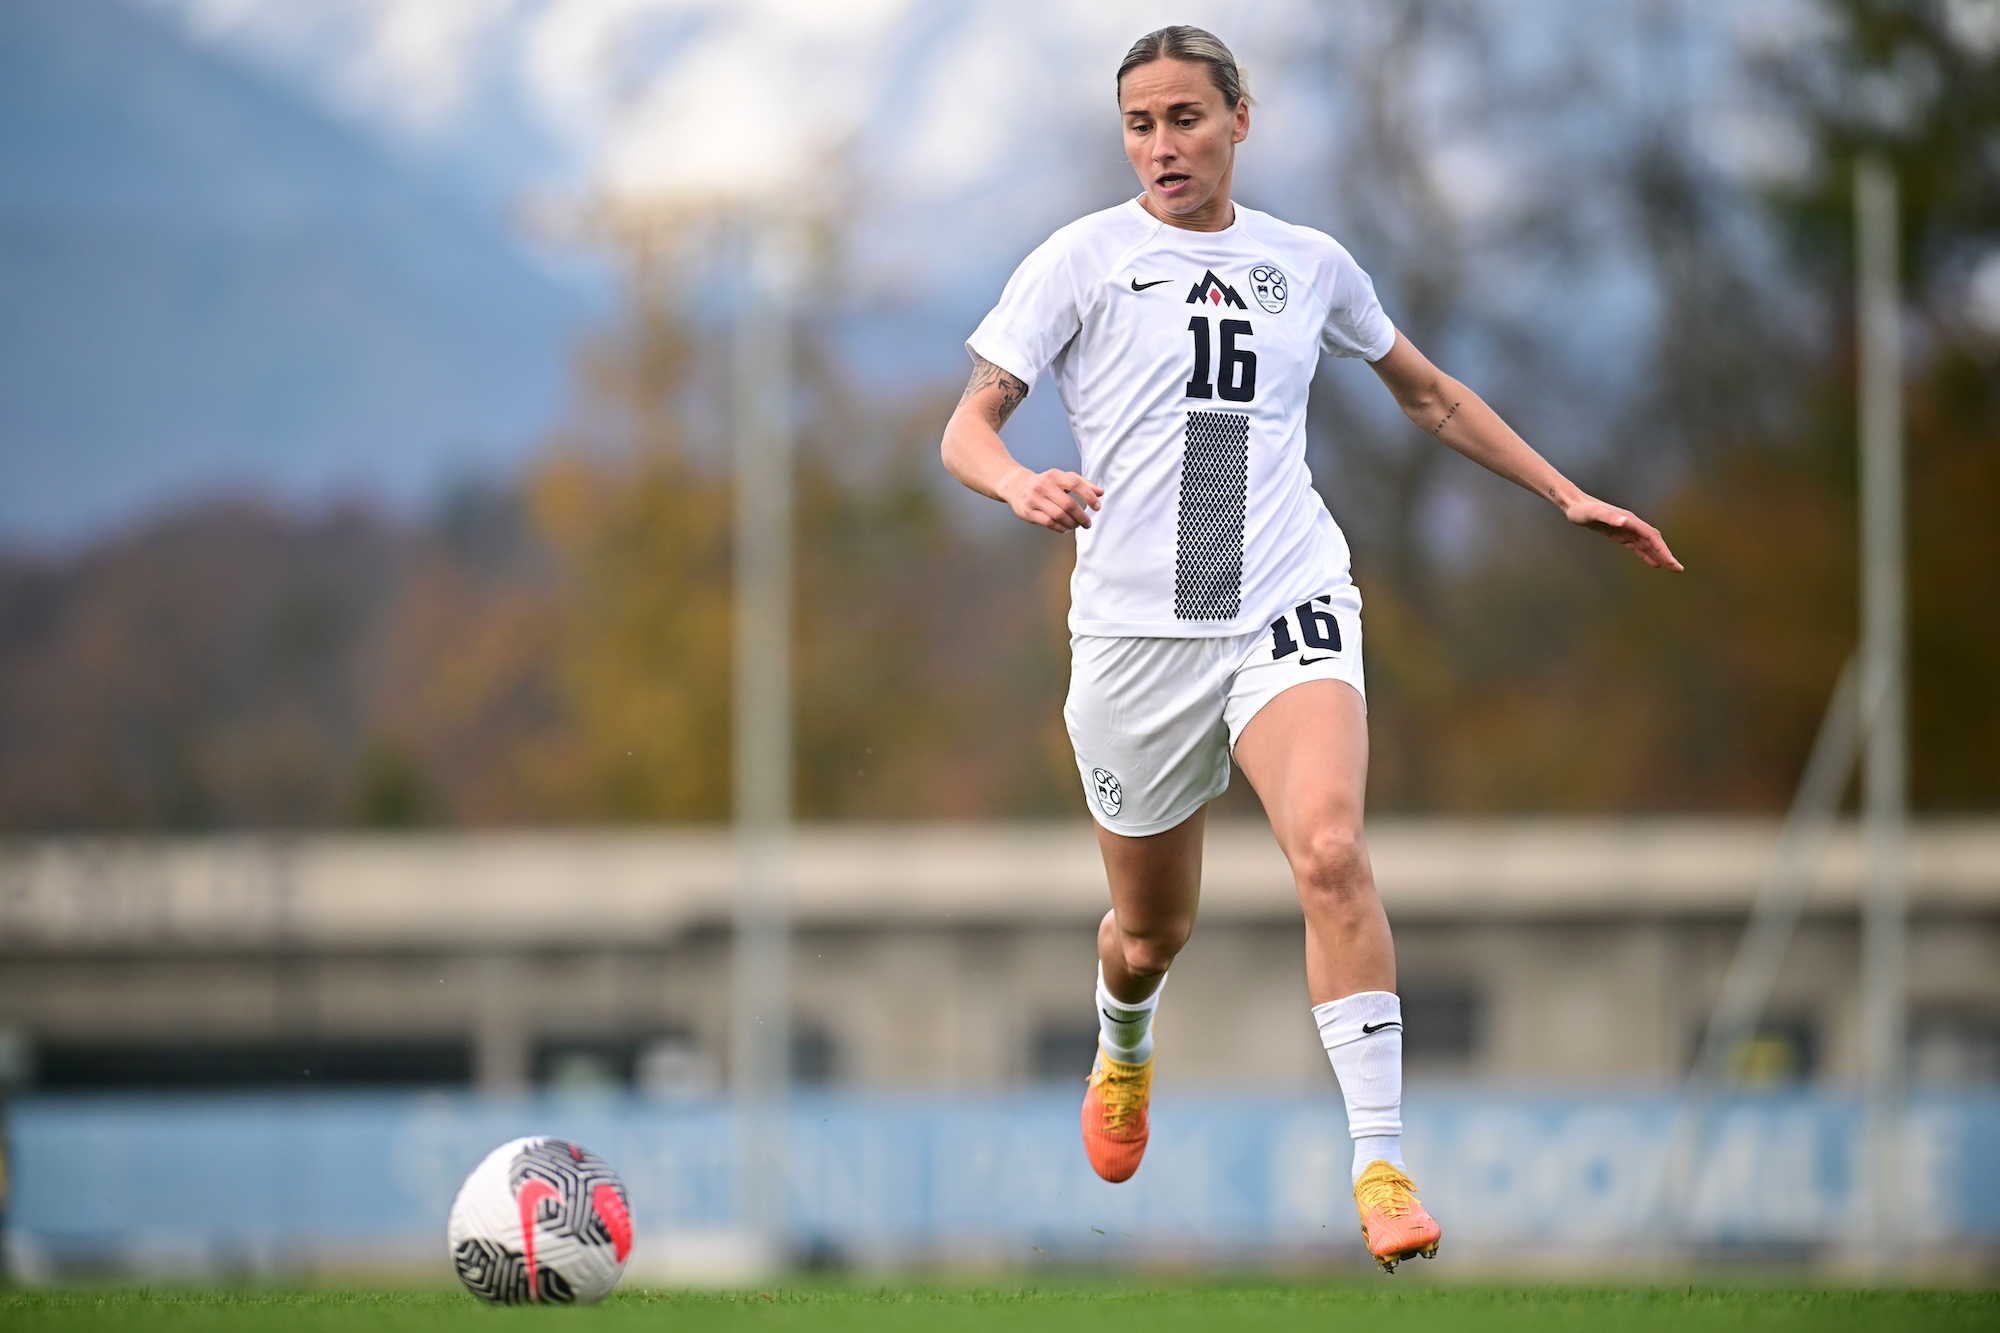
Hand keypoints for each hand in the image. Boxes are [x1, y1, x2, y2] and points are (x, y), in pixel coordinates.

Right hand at [998, 467, 1103, 531]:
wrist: (1016, 485)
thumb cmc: (1044, 483)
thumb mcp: (1062, 478)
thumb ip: (1083, 483)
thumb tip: (1100, 493)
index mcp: (1054, 475)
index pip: (1075, 484)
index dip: (1089, 496)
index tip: (1097, 507)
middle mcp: (1044, 486)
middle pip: (1068, 504)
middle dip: (1082, 516)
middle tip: (1087, 522)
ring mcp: (1034, 499)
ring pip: (1059, 516)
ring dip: (1072, 523)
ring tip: (1076, 525)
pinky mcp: (1028, 512)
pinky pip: (1049, 523)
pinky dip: (1061, 528)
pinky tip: (1065, 527)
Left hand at [1563, 494, 1683, 570]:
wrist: (1574, 505)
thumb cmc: (1582, 510)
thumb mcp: (1592, 513)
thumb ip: (1608, 516)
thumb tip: (1624, 521)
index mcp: (1629, 520)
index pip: (1651, 536)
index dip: (1662, 549)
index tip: (1671, 562)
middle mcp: (1631, 524)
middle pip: (1654, 541)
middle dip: (1666, 554)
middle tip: (1678, 569)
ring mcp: (1626, 529)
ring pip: (1648, 544)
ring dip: (1660, 556)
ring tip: (1672, 568)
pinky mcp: (1620, 534)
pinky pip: (1637, 547)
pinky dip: (1647, 555)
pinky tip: (1654, 563)